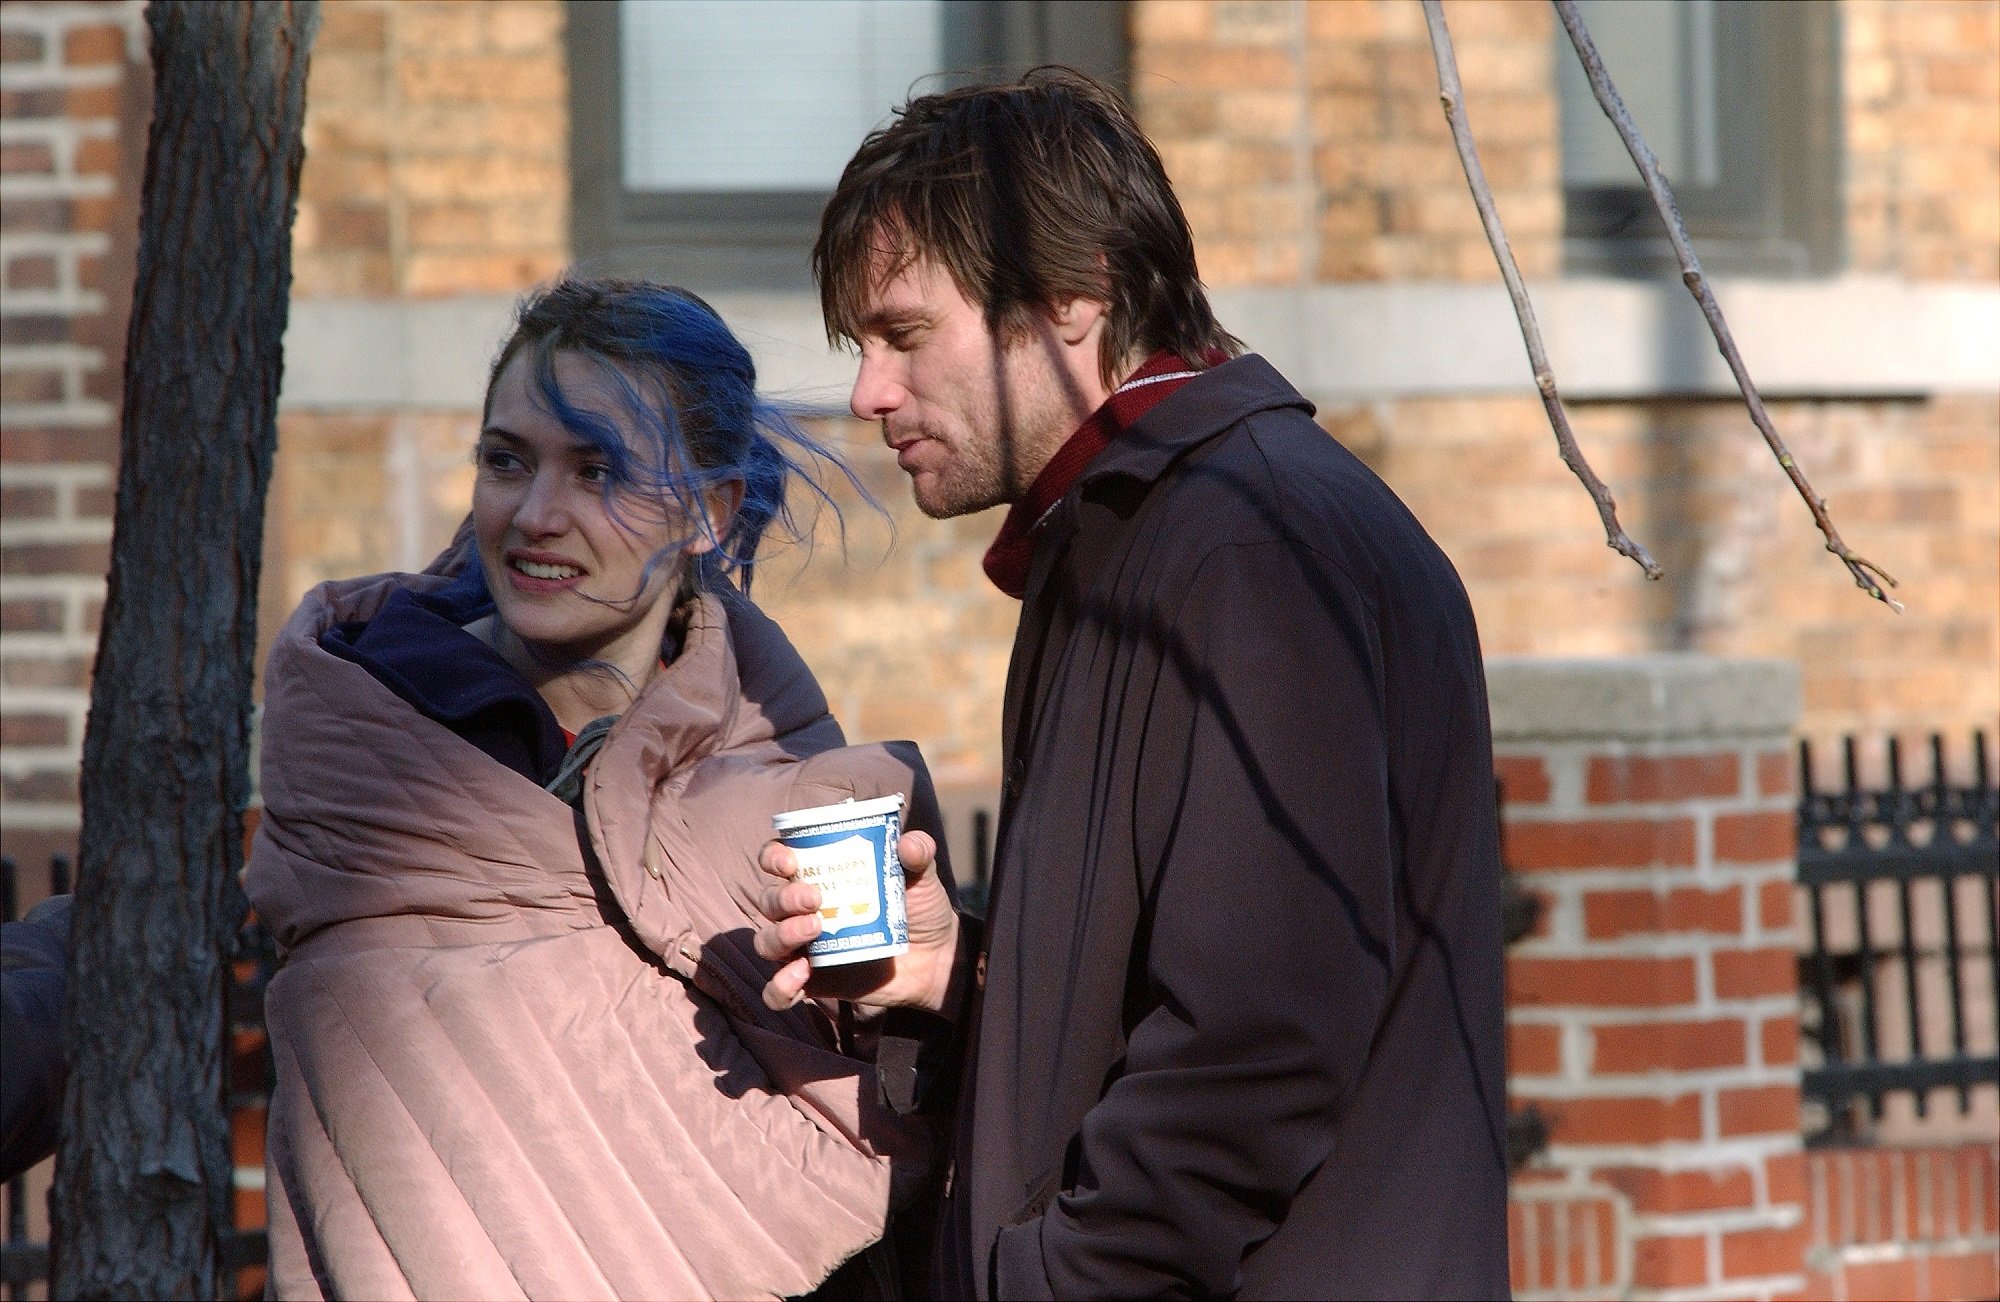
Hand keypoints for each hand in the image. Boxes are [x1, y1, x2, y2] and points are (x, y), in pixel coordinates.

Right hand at [755, 829, 963, 1015]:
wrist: (936, 959)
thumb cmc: (920, 908)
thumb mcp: (922, 876)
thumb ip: (919, 853)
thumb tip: (910, 844)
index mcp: (820, 876)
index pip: (777, 860)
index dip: (773, 857)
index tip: (789, 862)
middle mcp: (802, 910)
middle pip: (769, 900)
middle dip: (784, 898)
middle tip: (815, 899)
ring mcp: (804, 947)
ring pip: (767, 942)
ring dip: (781, 934)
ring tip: (815, 929)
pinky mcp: (812, 982)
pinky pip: (777, 991)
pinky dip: (780, 986)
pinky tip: (802, 976)